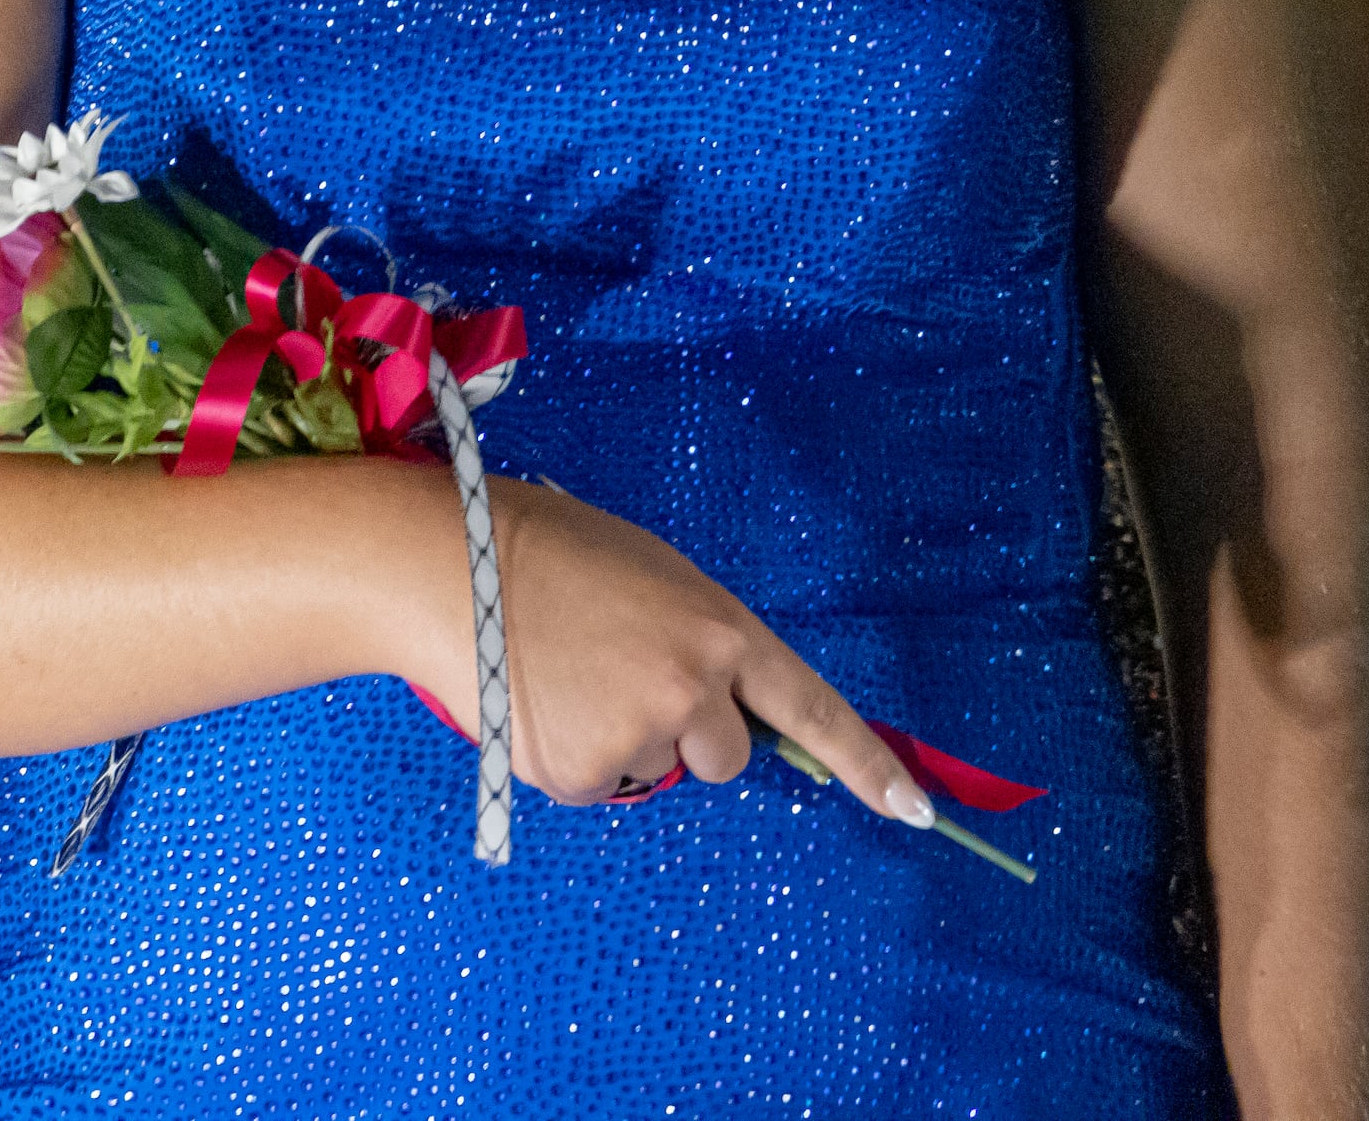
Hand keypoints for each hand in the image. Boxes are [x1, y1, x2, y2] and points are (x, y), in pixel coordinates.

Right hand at [422, 477, 937, 835]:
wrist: (454, 565)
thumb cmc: (555, 556)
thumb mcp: (658, 582)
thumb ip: (703, 645)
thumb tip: (717, 710)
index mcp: (722, 629)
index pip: (811, 708)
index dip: (867, 764)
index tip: (914, 812)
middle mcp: (694, 690)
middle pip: (724, 757)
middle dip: (688, 732)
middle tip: (623, 674)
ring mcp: (638, 736)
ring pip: (653, 768)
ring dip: (623, 738)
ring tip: (567, 673)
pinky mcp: (581, 774)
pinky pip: (597, 783)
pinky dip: (572, 754)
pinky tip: (539, 700)